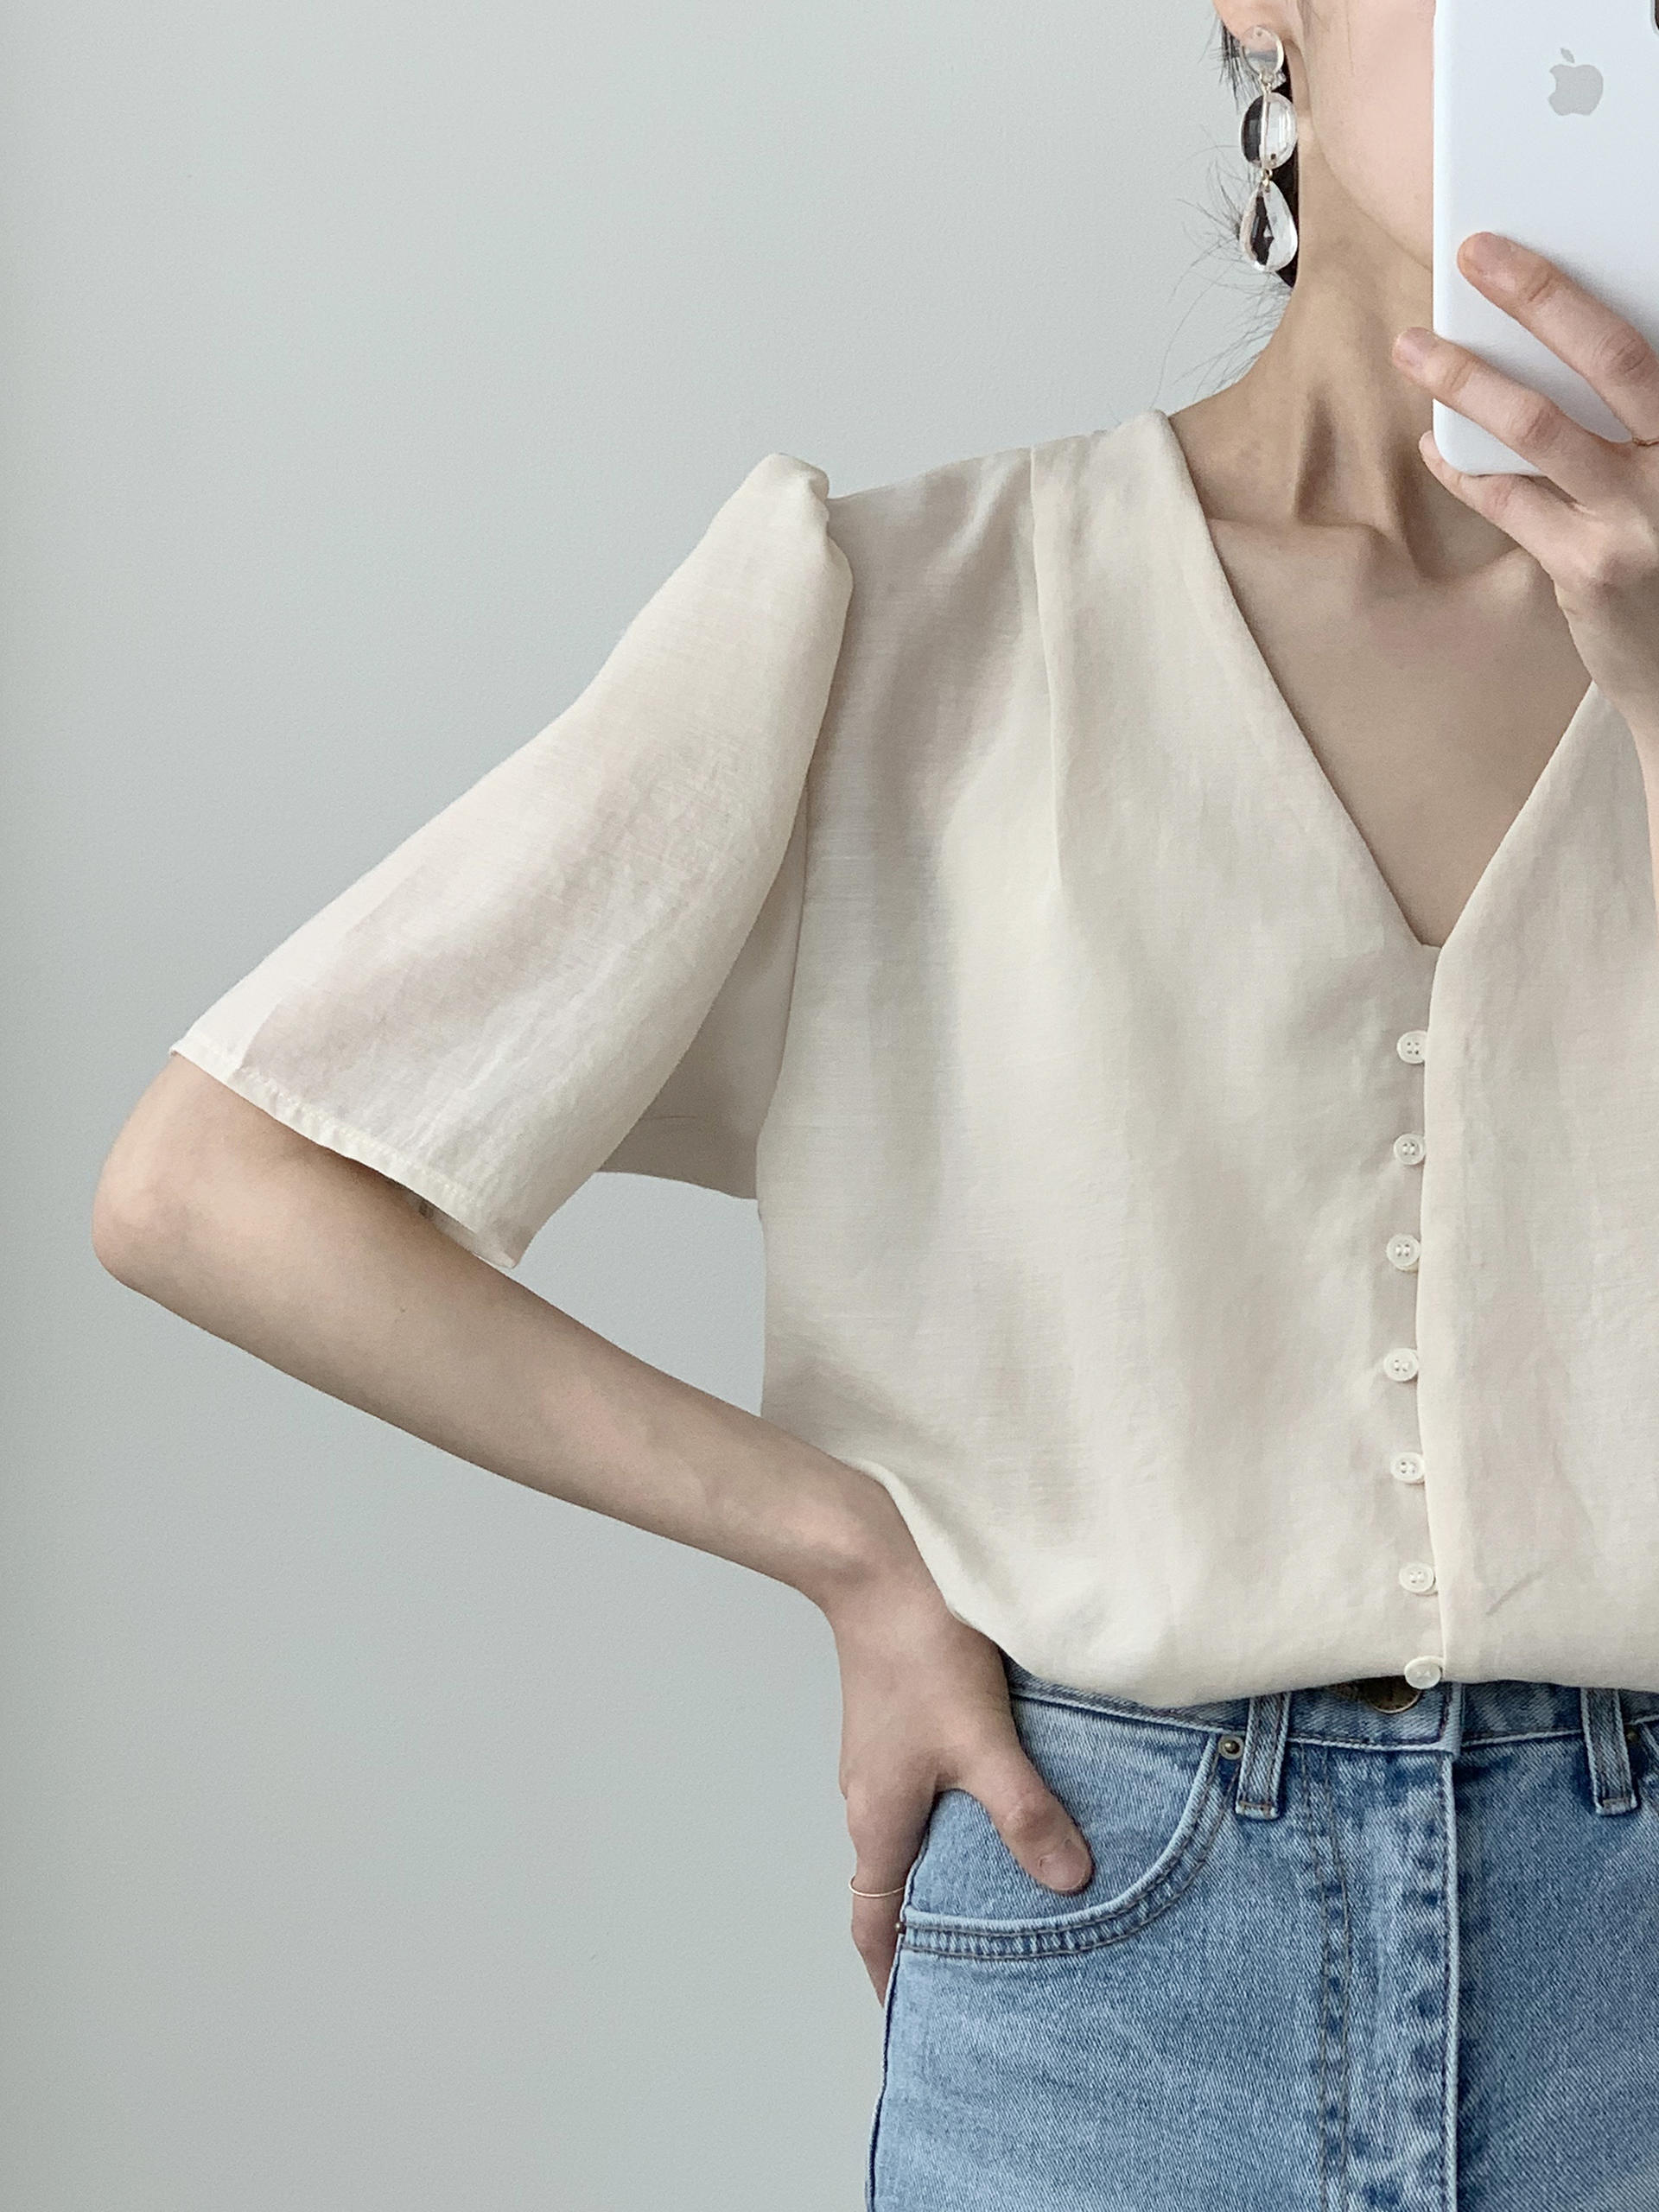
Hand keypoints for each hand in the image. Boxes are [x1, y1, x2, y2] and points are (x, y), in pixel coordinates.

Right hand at [821, 1546, 1093, 2000]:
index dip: (895, 1977)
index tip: (922, 2020)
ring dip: (954, 1868)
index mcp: (879, 1819)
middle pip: (895, 1886)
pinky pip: (930, 1788)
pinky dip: (963, 1814)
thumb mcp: (981, 1739)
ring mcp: (886, 1755)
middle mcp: (872, 1795)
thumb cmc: (919, 1647)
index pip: (872, 1924)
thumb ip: (1025, 1812)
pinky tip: (1014, 1800)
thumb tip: (1069, 1882)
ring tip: (1015, 1891)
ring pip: (916, 1834)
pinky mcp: (904, 1717)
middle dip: (934, 1932)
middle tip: (989, 1968)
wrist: (879, 1557)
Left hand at [1389, 232, 1658, 740]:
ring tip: (1414, 348)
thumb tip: (1563, 341)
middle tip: (1474, 254)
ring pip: (1541, 429)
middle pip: (1608, 356)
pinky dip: (1463, 469)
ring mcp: (1636, 519)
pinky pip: (1509, 503)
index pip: (1649, 338)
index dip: (1591, 285)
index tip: (1541, 241)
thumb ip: (1639, 416)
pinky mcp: (1587, 572)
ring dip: (1469, 380)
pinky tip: (1432, 444)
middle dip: (1537, 294)